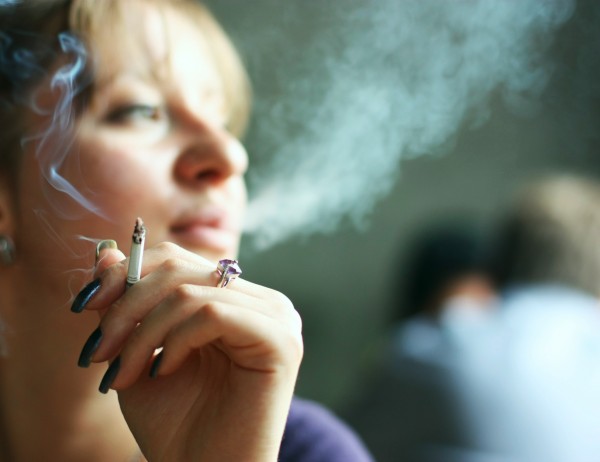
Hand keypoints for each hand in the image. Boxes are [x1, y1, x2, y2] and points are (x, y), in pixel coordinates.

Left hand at [78, 242, 302, 461]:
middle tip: (99, 352)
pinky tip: (165, 371)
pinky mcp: (281, 340)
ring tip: (123, 375)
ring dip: (142, 334)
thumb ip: (124, 303)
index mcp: (235, 300)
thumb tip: (105, 252)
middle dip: (126, 307)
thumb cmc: (175, 422)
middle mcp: (262, 301)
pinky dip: (175, 342)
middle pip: (181, 268)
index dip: (127, 274)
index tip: (84, 306)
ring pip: (191, 292)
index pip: (178, 260)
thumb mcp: (137, 353)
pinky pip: (213, 314)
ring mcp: (277, 318)